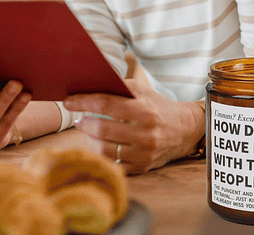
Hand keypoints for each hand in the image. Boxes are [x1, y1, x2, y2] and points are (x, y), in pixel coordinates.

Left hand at [63, 80, 204, 174]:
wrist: (185, 130)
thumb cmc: (158, 106)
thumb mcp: (143, 91)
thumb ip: (120, 87)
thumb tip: (90, 86)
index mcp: (145, 110)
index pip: (106, 104)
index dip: (84, 102)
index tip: (69, 101)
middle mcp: (145, 133)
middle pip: (102, 129)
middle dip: (84, 122)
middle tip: (79, 118)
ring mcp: (144, 153)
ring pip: (104, 149)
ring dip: (89, 139)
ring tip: (86, 130)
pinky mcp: (142, 167)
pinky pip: (113, 163)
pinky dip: (101, 153)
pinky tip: (97, 144)